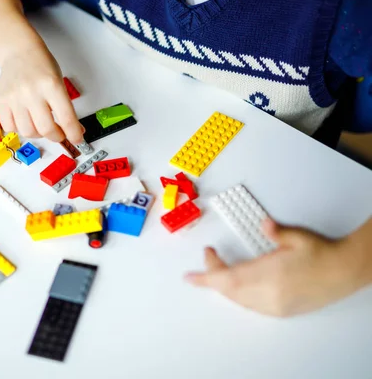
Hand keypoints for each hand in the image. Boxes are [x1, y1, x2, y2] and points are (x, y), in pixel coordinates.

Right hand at [0, 45, 84, 143]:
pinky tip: (26, 121)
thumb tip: (75, 130)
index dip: (73, 133)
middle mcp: (32, 92)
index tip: (77, 138)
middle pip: (46, 129)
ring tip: (41, 126)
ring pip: (28, 132)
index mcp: (51, 85)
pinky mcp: (2, 101)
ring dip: (38, 134)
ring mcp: (15, 98)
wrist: (19, 52)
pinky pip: (10, 127)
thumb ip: (66, 107)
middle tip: (59, 134)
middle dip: (56, 136)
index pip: (66, 118)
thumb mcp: (59, 82)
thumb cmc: (41, 66)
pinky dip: (20, 129)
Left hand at [185, 218, 370, 316]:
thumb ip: (275, 231)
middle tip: (208, 259)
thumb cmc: (322, 254)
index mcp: (269, 275)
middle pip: (229, 290)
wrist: (345, 272)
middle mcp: (269, 295)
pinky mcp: (281, 311)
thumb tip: (263, 225)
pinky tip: (236, 284)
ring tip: (218, 270)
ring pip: (238, 299)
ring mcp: (275, 306)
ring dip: (224, 286)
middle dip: (212, 276)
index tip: (190, 276)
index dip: (206, 277)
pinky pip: (250, 306)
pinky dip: (238, 294)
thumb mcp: (296, 237)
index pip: (227, 279)